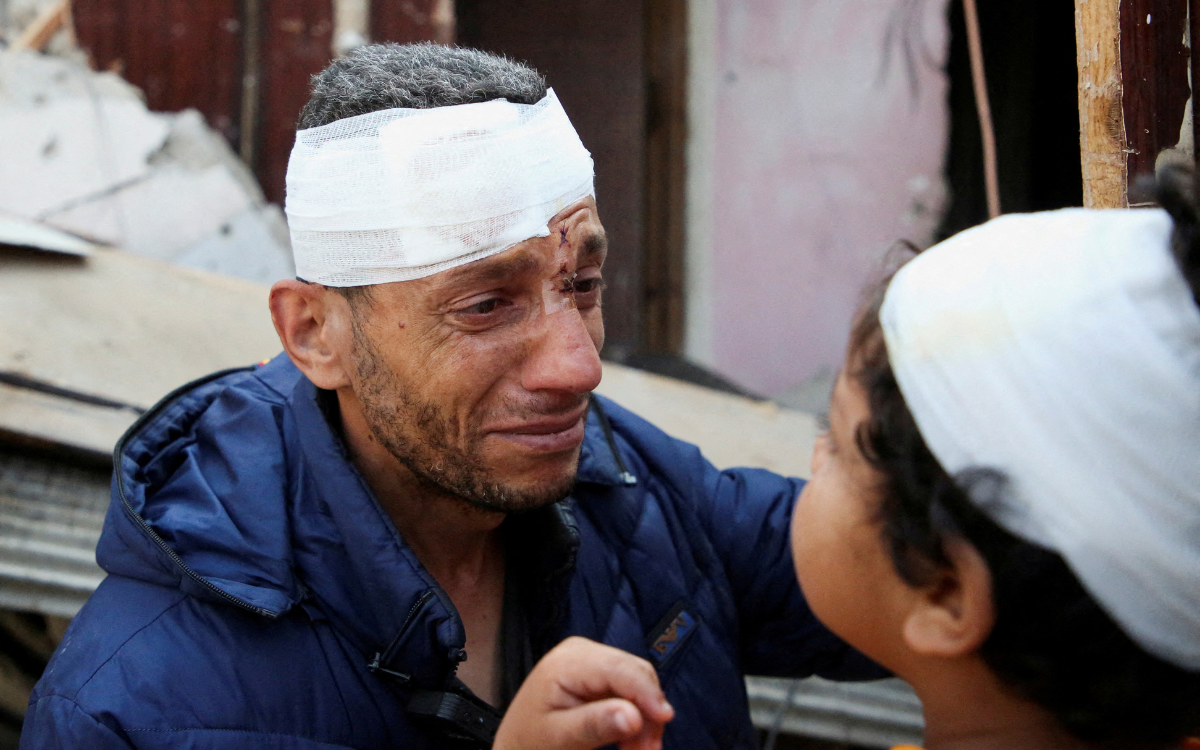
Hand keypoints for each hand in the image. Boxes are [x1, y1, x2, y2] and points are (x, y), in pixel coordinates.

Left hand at [493, 637, 674, 749]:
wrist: (518, 744)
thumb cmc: (532, 741)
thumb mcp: (560, 738)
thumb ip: (595, 725)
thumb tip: (635, 716)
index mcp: (568, 662)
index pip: (619, 669)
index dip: (646, 692)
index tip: (664, 719)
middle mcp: (583, 651)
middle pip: (636, 673)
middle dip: (648, 712)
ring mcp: (593, 660)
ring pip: (640, 681)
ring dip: (646, 718)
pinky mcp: (600, 673)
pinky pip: (632, 689)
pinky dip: (638, 716)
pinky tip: (632, 740)